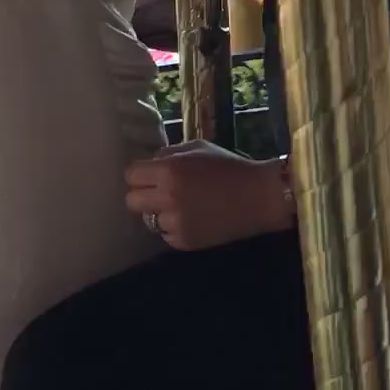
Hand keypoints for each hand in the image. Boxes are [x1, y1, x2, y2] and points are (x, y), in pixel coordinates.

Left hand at [124, 140, 292, 250]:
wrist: (259, 197)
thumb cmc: (229, 167)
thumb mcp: (198, 148)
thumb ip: (169, 153)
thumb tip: (149, 162)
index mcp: (169, 171)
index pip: (130, 175)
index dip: (140, 174)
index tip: (150, 175)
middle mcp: (167, 198)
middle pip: (131, 200)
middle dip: (142, 194)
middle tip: (159, 193)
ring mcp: (176, 223)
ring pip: (147, 220)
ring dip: (159, 213)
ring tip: (180, 206)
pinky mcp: (185, 242)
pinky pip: (165, 234)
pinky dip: (173, 227)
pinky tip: (191, 218)